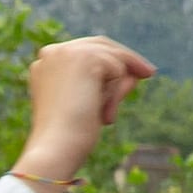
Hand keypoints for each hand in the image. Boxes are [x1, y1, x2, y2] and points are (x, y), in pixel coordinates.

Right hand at [10, 37, 154, 192]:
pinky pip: (119, 69)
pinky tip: (105, 116)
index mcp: (44, 64)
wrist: (55, 148)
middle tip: (148, 73)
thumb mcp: (87, 105)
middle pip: (101, 45)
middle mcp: (52, 52)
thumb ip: (107, 86)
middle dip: (126, 59)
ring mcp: (68, 52)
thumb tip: (135, 75)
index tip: (130, 74)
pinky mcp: (86, 57)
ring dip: (117, 89)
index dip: (108, 61)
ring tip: (106, 118)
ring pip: (113, 58)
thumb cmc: (67, 135)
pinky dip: (117, 95)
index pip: (84, 51)